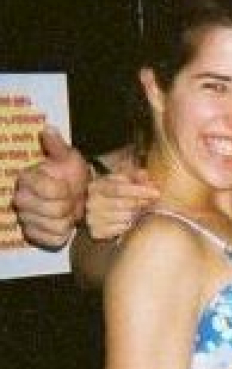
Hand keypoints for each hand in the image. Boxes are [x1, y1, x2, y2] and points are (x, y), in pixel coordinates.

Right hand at [12, 125, 89, 249]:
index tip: (70, 186)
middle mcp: (21, 199)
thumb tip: (48, 128)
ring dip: (68, 221)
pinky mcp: (33, 235)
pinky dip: (63, 234)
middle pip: (54, 211)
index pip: (50, 190)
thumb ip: (57, 145)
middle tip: (72, 200)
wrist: (73, 193)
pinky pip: (53, 241)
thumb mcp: (67, 157)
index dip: (65, 190)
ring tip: (69, 211)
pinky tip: (64, 225)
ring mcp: (25, 218)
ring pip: (55, 227)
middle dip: (69, 206)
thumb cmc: (69, 174)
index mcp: (27, 178)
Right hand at [87, 166, 158, 240]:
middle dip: (141, 203)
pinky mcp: (97, 232)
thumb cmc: (117, 193)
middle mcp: (92, 202)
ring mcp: (93, 218)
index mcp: (97, 186)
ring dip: (137, 215)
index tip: (156, 193)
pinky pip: (119, 230)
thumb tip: (144, 175)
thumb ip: (136, 175)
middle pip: (122, 204)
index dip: (139, 190)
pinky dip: (129, 227)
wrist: (103, 209)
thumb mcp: (125, 179)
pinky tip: (133, 222)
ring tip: (143, 212)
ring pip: (122, 218)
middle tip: (152, 203)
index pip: (119, 188)